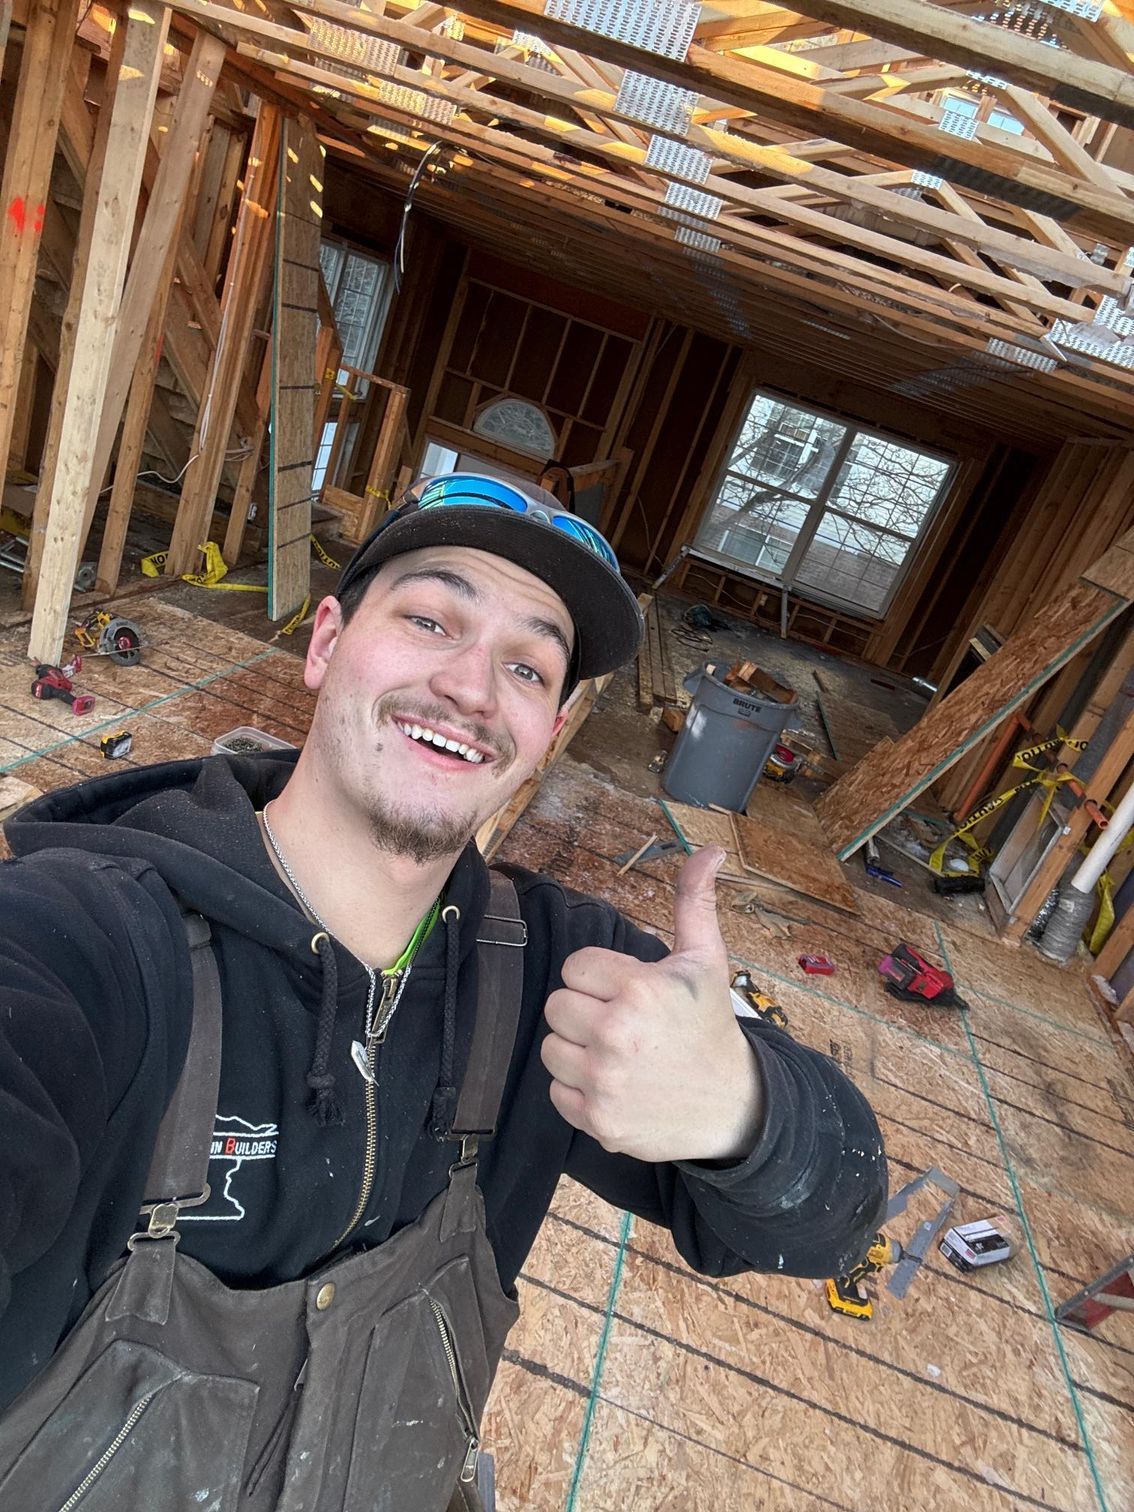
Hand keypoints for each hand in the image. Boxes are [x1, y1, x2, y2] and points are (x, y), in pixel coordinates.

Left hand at [541, 846, 762, 1162]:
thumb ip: (694, 901)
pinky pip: (557, 1091)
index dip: (598, 977)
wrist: (734, 1105)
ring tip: (617, 1053)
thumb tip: (709, 849)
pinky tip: (615, 1083)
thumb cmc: (711, 1024)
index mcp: (638, 987)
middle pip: (557, 1006)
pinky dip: (580, 1090)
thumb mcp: (705, 959)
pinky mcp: (599, 1120)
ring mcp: (606, 1080)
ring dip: (578, 1050)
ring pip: (551, 1048)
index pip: (574, 967)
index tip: (627, 991)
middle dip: (586, 1011)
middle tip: (623, 1022)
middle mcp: (617, 1033)